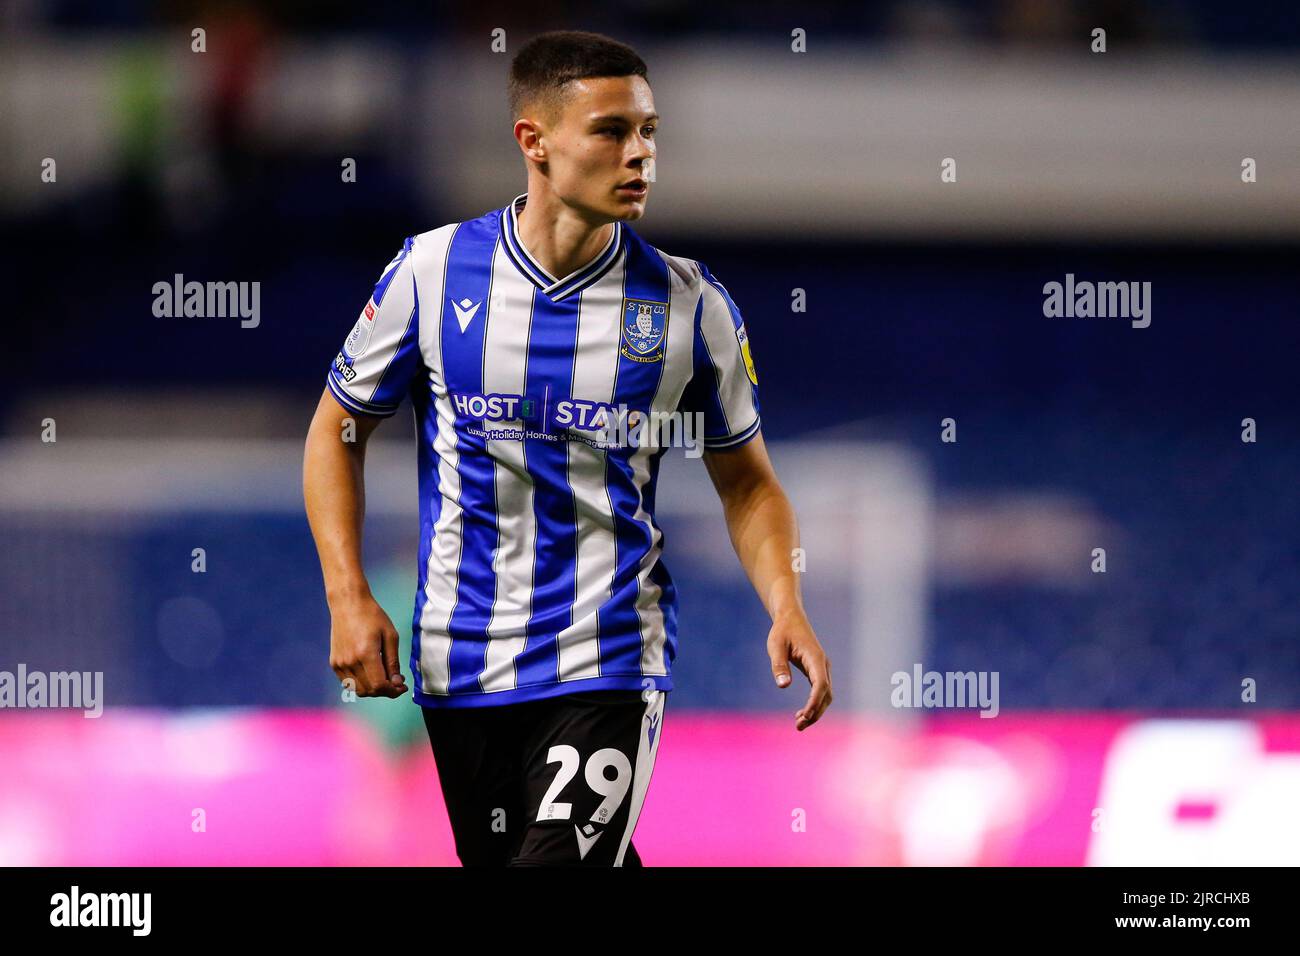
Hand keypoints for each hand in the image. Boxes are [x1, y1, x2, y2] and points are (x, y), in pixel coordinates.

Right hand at [328, 593, 407, 698]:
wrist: (348, 604)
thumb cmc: (372, 616)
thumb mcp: (390, 636)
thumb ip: (393, 662)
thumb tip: (397, 683)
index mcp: (366, 654)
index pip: (379, 685)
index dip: (393, 691)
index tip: (403, 686)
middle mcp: (350, 661)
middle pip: (369, 691)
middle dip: (385, 691)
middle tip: (396, 682)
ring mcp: (339, 664)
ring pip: (358, 690)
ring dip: (373, 689)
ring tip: (384, 677)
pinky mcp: (334, 663)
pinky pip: (348, 683)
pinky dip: (361, 683)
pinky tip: (371, 672)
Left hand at [767, 610, 831, 730]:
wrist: (790, 617)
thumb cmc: (782, 631)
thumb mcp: (775, 646)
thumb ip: (779, 666)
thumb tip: (783, 686)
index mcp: (815, 658)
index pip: (820, 685)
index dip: (814, 703)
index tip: (804, 716)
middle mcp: (823, 665)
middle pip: (826, 694)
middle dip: (815, 712)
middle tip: (798, 726)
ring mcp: (822, 668)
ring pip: (825, 695)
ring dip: (815, 711)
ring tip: (799, 724)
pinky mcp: (817, 671)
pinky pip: (820, 691)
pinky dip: (814, 704)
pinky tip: (801, 714)